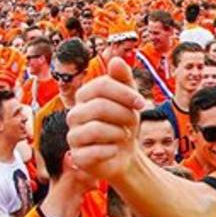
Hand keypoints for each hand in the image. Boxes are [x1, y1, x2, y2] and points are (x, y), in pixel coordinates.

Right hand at [66, 58, 146, 180]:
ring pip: (96, 129)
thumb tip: (116, 60)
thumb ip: (123, 79)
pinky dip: (111, 150)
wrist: (124, 155)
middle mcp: (74, 114)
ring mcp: (73, 136)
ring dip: (119, 133)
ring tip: (123, 136)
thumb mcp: (130, 100)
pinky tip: (114, 150)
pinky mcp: (77, 157)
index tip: (142, 103)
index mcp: (84, 96)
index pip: (102, 85)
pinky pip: (94, 151)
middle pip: (100, 106)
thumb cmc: (124, 123)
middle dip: (125, 115)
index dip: (126, 93)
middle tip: (132, 123)